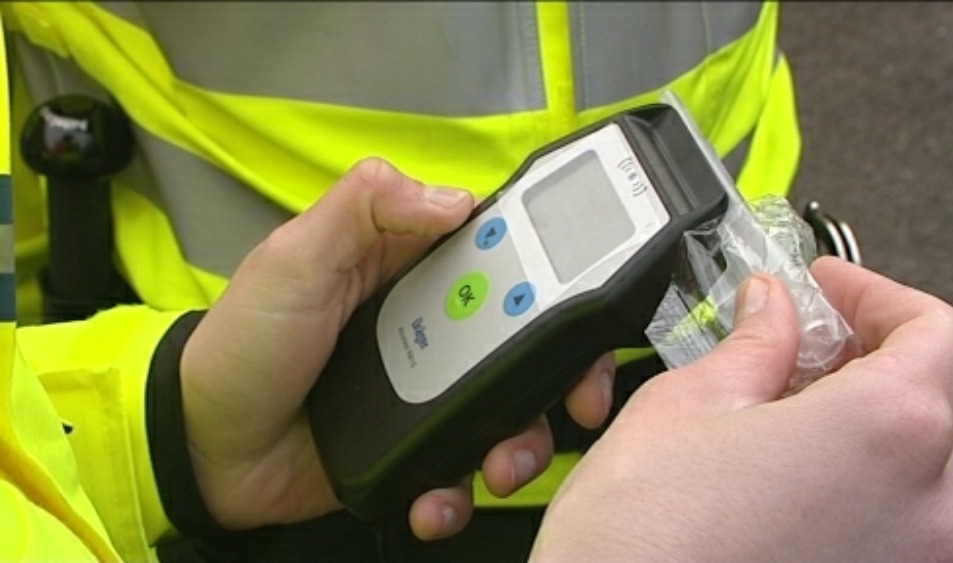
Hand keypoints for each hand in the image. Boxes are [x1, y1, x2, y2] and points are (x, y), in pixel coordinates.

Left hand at [178, 158, 616, 538]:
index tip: (588, 308)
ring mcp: (430, 392)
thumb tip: (457, 199)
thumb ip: (364, 209)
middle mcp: (434, 326)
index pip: (505, 258)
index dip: (557, 277)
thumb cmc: (247, 341)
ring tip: (497, 468)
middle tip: (579, 405)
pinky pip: (462, 468)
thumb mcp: (294, 259)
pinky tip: (434, 502)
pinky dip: (460, 492)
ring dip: (522, 442)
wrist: (204, 448)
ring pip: (509, 411)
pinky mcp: (417, 449)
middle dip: (562, 375)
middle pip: (527, 342)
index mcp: (412, 267)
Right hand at [532, 257, 952, 561]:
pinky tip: (796, 463)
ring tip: (796, 400)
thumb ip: (751, 345)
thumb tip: (769, 310)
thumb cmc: (643, 543)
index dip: (879, 294)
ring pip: (935, 458)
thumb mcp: (687, 406)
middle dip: (886, 349)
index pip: (939, 330)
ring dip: (882, 411)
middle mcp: (924, 505)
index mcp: (886, 433)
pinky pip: (907, 513)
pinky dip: (873, 472)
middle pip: (950, 391)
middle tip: (814, 337)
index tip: (828, 291)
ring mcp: (911, 559)